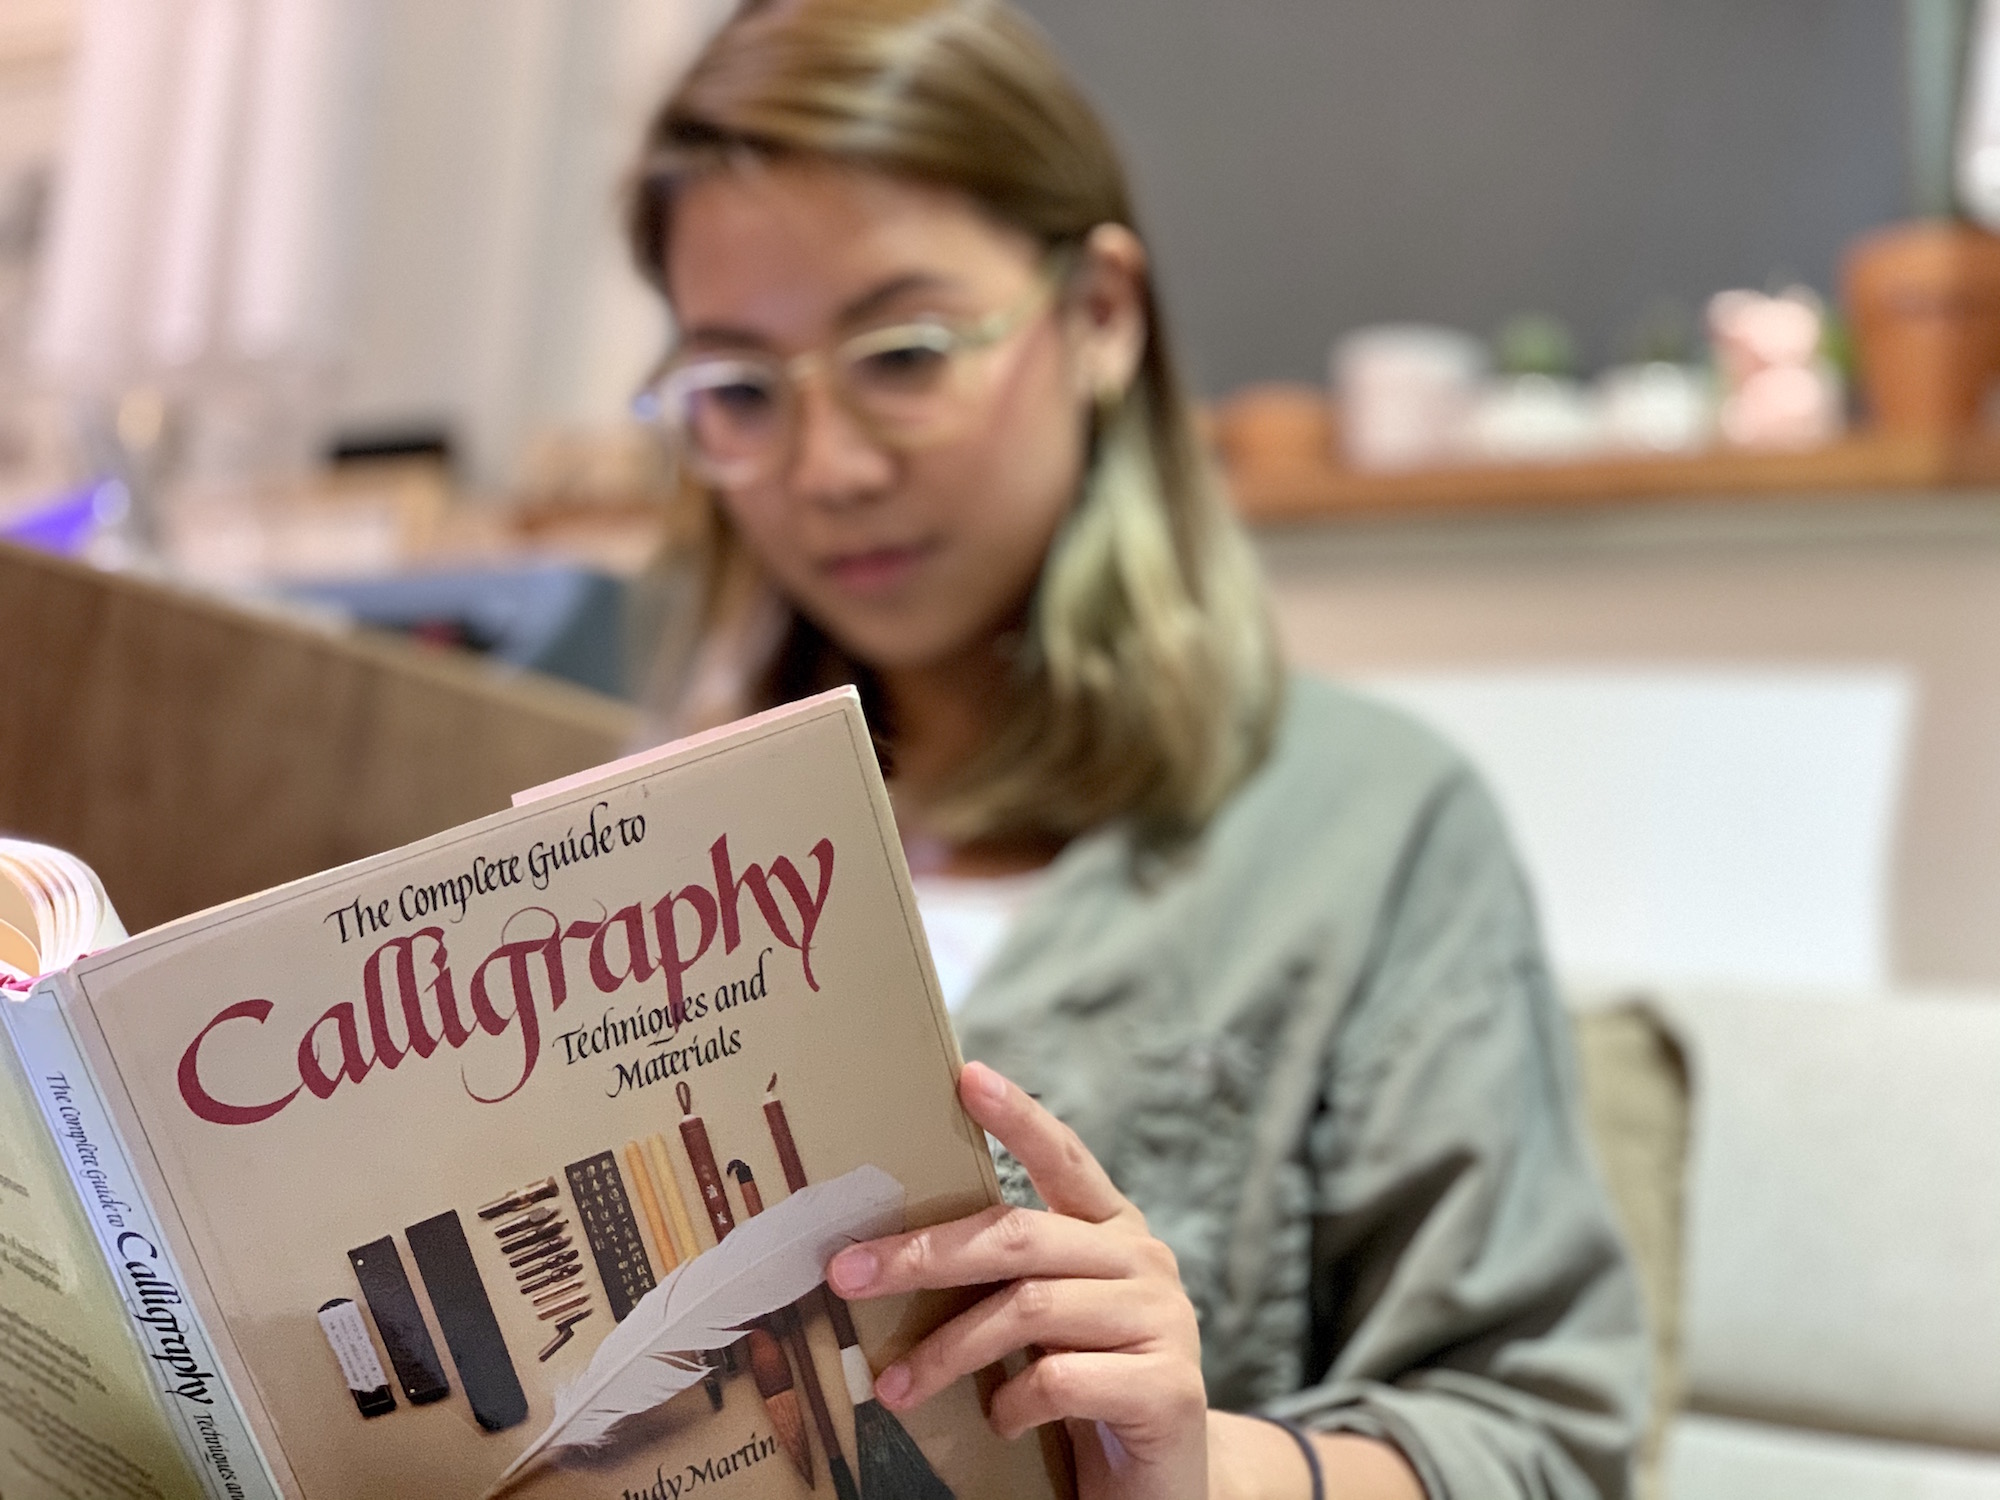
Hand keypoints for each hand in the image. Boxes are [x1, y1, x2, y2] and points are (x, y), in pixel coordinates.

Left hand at [827, 1060, 1209, 1499]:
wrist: (1165, 1487)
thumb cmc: (1086, 1393)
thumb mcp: (1047, 1323)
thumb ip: (1006, 1281)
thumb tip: (887, 1260)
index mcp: (1113, 1232)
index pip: (1066, 1158)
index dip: (1018, 1117)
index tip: (967, 1077)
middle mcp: (1144, 1261)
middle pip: (1019, 1236)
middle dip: (922, 1253)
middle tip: (848, 1275)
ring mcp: (1164, 1321)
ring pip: (1030, 1309)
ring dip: (948, 1350)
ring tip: (897, 1387)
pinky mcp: (1168, 1388)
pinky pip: (1061, 1379)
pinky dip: (1013, 1405)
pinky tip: (1002, 1425)